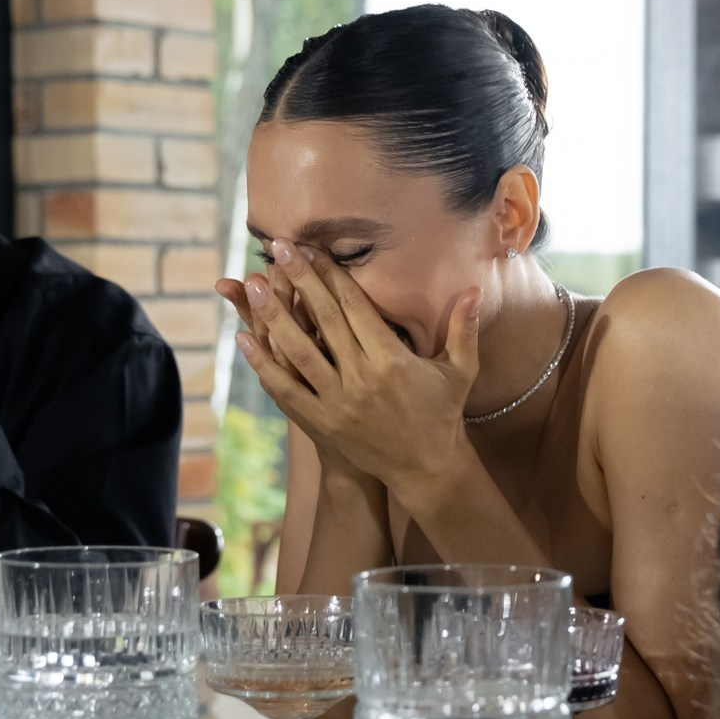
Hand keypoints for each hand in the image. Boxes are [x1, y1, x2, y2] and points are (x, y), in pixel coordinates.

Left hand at [227, 243, 479, 492]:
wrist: (426, 469)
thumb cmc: (442, 414)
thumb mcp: (460, 370)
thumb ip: (464, 328)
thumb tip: (475, 288)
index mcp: (392, 359)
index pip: (354, 307)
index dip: (330, 275)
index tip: (310, 250)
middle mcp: (362, 378)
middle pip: (323, 320)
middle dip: (298, 281)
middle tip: (275, 249)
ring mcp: (338, 402)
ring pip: (298, 352)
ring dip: (273, 317)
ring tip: (252, 285)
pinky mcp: (322, 423)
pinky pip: (286, 390)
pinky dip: (263, 365)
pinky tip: (244, 338)